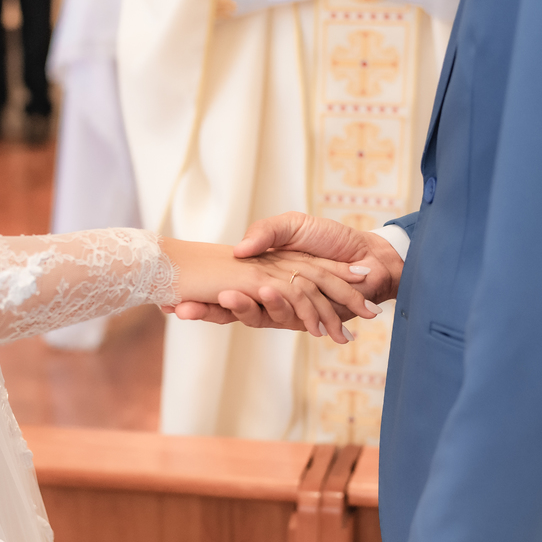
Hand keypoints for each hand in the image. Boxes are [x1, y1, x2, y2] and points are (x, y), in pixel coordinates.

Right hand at [160, 238, 377, 343]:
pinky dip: (271, 306)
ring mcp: (289, 308)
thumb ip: (266, 232)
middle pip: (229, 309)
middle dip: (203, 311)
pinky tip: (268, 294)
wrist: (370, 257)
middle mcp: (268, 294)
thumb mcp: (292, 224)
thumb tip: (239, 248)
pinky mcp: (311, 317)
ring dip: (238, 308)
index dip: (196, 298)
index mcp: (258, 274)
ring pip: (255, 315)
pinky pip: (291, 316)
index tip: (171, 302)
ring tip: (226, 298)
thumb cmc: (330, 238)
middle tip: (179, 308)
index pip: (219, 289)